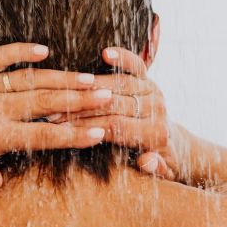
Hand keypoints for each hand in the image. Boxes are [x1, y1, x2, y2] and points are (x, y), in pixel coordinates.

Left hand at [0, 43, 113, 190]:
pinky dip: (20, 50)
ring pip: (30, 79)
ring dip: (62, 78)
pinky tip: (45, 50)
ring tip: (92, 78)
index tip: (99, 132)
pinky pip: (0, 56)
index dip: (72, 135)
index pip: (41, 136)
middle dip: (77, 100)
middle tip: (107, 96)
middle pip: (42, 103)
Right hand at [51, 47, 181, 179]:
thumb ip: (154, 168)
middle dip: (81, 107)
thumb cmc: (156, 163)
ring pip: (119, 84)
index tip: (61, 128)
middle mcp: (156, 110)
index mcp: (155, 134)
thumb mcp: (158, 172)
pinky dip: (122, 58)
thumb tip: (148, 161)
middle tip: (53, 110)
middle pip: (113, 104)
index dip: (86, 126)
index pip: (115, 127)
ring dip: (89, 87)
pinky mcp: (148, 80)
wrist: (173, 147)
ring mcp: (153, 92)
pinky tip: (106, 53)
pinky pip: (135, 66)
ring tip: (63, 90)